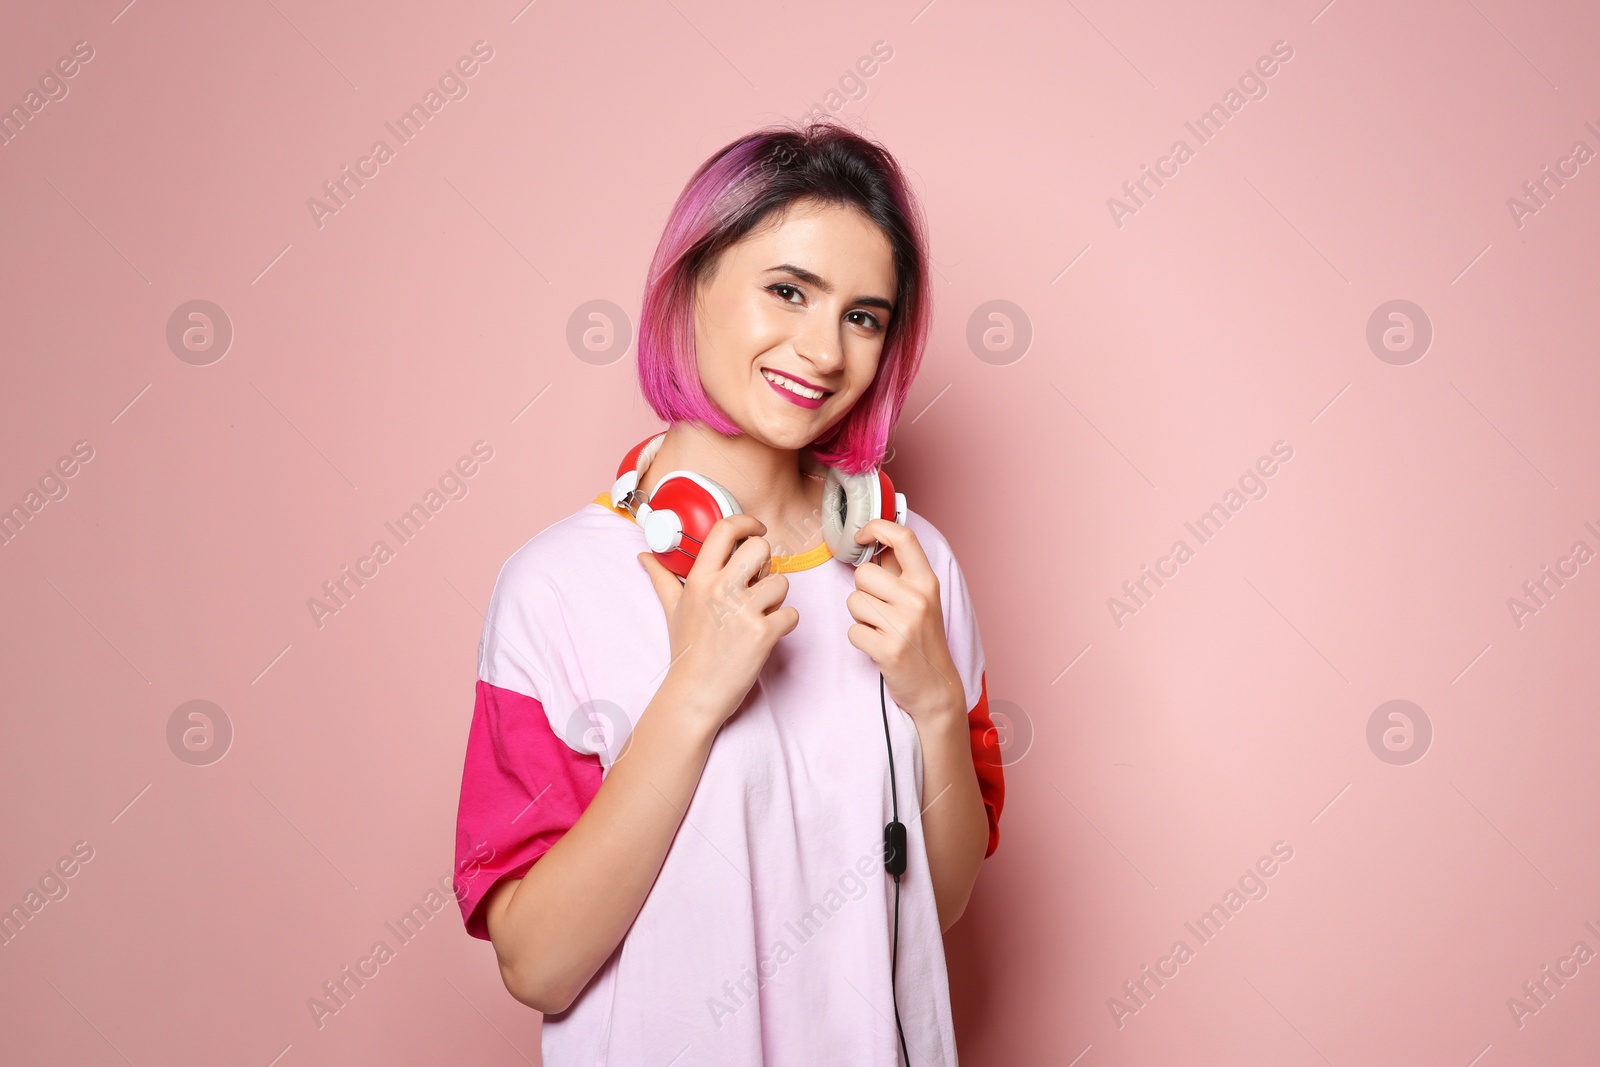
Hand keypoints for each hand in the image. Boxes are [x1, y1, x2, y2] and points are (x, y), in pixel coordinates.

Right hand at [637, 514, 798, 734]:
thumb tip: (644, 556)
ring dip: (777, 598)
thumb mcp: (672, 609)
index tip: (755, 529)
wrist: (695, 693)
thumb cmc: (686, 651)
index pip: (725, 529)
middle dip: (766, 563)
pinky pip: (791, 613)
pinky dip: (785, 623)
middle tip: (758, 582)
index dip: (747, 523)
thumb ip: (662, 579)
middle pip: (761, 548)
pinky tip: (767, 634)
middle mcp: (721, 589)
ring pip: (782, 581)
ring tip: (759, 614)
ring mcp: (744, 611)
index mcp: (700, 579)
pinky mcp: (763, 634)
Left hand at [846, 520, 965, 726]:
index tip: (861, 535)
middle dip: (863, 591)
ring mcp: (903, 625)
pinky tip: (878, 646)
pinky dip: (860, 639)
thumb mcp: (922, 600)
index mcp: (926, 583)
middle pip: (863, 573)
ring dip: (860, 617)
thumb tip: (875, 540)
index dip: (876, 528)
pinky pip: (852, 630)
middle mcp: (917, 599)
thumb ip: (900, 573)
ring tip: (881, 630)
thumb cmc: (924, 640)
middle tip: (880, 610)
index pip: (903, 538)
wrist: (936, 687)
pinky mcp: (888, 650)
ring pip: (854, 601)